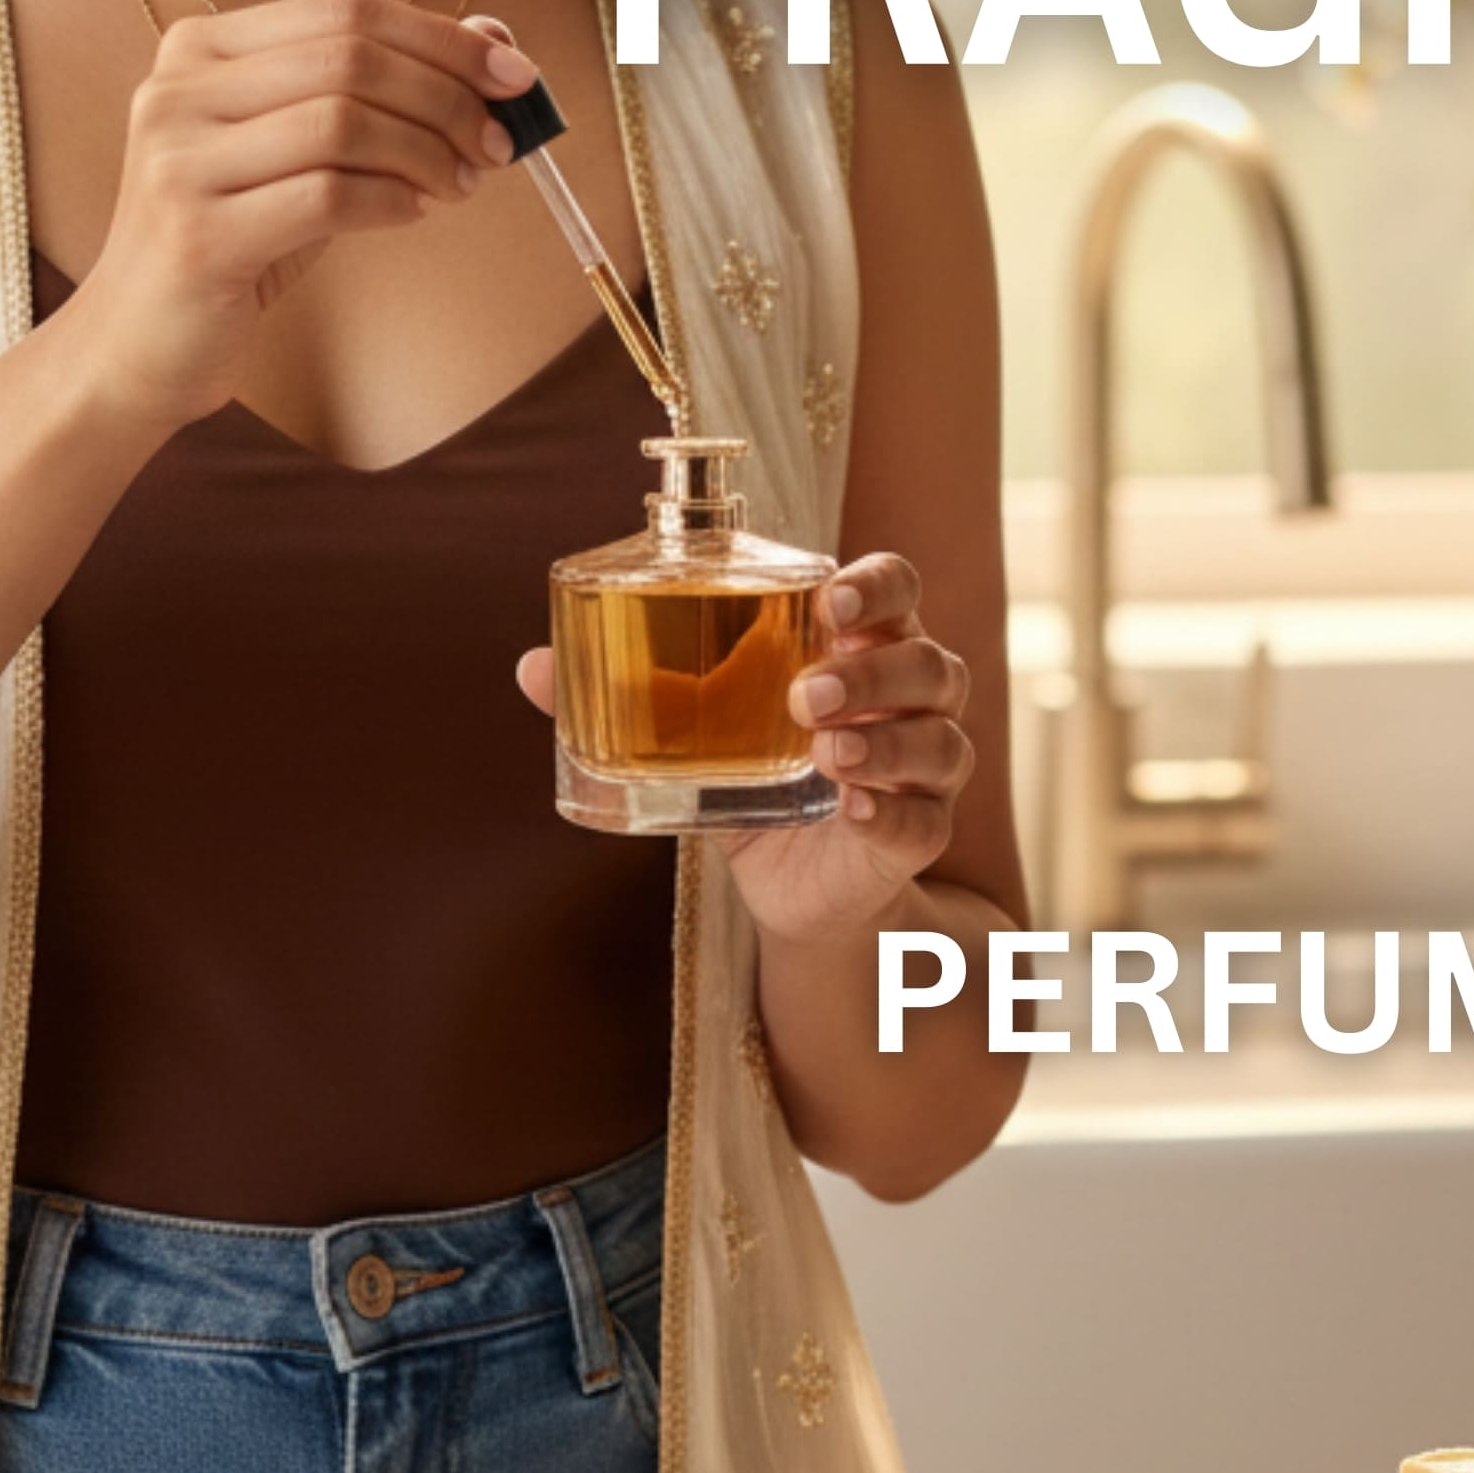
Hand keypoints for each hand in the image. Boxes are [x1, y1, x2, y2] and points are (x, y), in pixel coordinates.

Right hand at [54, 0, 528, 437]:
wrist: (135, 344)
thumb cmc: (235, 238)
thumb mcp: (304, 152)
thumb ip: (380, 91)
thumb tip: (492, 36)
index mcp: (200, 48)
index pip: (346, 11)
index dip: (444, 37)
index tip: (517, 74)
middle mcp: (177, 89)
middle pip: (350, 57)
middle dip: (448, 96)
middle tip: (498, 143)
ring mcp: (178, 160)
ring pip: (343, 121)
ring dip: (427, 152)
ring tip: (461, 185)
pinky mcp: (197, 234)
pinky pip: (326, 196)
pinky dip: (392, 201)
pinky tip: (414, 214)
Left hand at [513, 551, 974, 947]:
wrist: (788, 888)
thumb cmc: (753, 777)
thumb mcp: (692, 731)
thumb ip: (631, 694)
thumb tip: (531, 667)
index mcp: (859, 646)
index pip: (896, 588)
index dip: (876, 584)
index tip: (831, 599)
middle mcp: (907, 698)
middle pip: (930, 661)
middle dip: (872, 669)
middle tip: (805, 694)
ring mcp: (922, 769)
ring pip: (942, 739)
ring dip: (888, 741)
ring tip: (827, 750)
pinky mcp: (915, 835)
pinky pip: (926, 819)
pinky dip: (892, 810)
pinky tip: (851, 807)